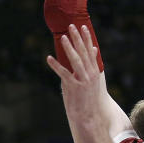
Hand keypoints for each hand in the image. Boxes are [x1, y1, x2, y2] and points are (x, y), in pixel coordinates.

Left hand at [46, 24, 109, 139]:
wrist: (89, 116)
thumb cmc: (88, 98)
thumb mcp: (92, 79)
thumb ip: (91, 63)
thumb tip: (93, 49)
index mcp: (94, 71)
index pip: (90, 51)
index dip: (86, 38)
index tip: (83, 27)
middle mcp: (90, 74)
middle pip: (83, 52)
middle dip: (77, 38)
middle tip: (71, 26)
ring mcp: (82, 80)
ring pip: (75, 60)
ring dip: (69, 48)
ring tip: (63, 37)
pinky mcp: (73, 87)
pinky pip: (63, 74)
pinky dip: (56, 65)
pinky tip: (49, 58)